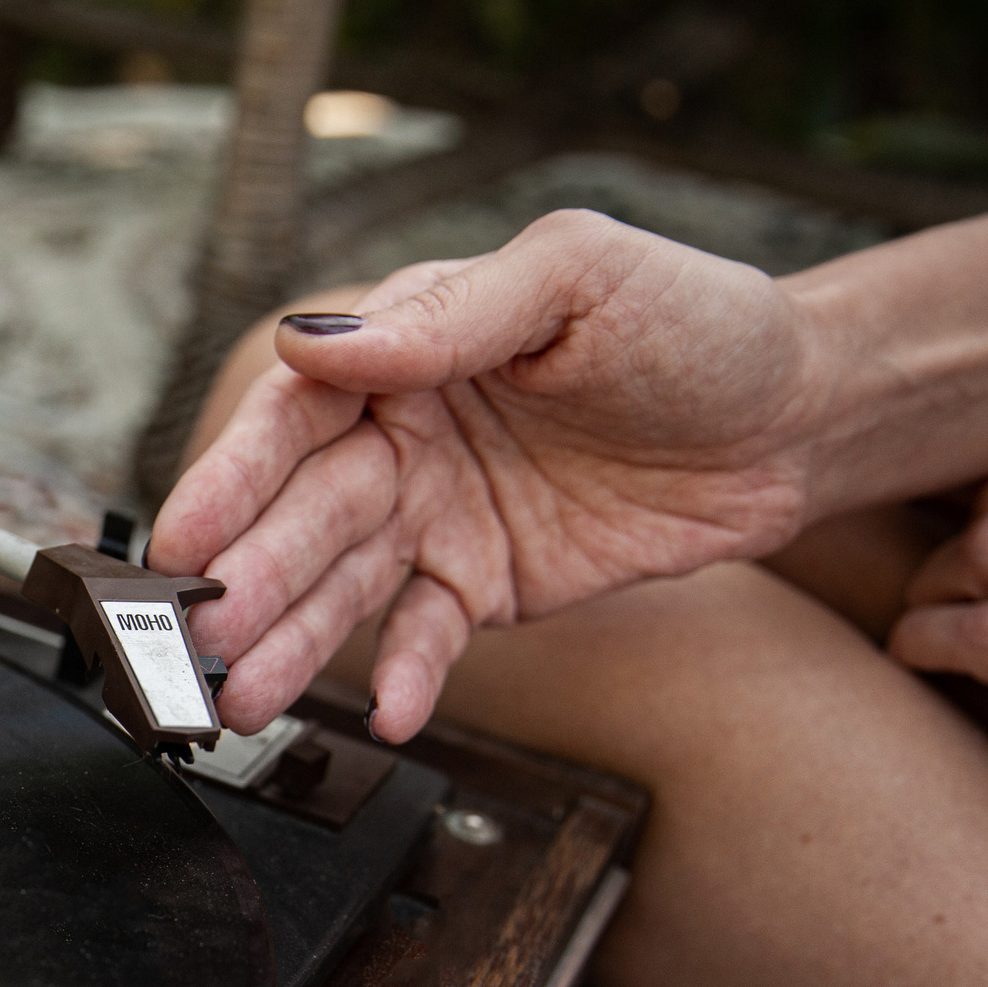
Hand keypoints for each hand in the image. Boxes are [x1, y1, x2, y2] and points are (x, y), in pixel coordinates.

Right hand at [150, 210, 833, 738]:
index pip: (296, 415)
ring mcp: (440, 517)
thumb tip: (318, 343)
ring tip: (242, 696)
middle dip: (248, 578)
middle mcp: (404, 436)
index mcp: (405, 349)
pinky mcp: (488, 585)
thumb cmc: (695, 321)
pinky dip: (404, 675)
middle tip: (199, 637)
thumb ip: (449, 314)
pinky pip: (428, 636)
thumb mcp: (578, 275)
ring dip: (291, 643)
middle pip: (305, 513)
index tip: (186, 534)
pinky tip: (381, 711)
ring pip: (345, 586)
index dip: (235, 476)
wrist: (801, 416)